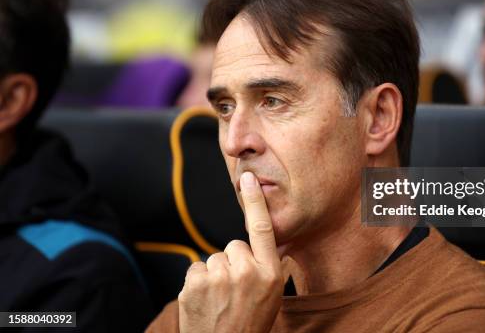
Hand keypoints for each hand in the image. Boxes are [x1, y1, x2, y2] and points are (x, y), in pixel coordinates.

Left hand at [178, 171, 283, 332]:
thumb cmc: (249, 325)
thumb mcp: (272, 298)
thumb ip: (271, 269)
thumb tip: (277, 247)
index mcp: (270, 274)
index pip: (262, 228)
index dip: (255, 201)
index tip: (247, 178)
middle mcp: (247, 272)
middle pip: (234, 246)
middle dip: (232, 262)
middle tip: (233, 290)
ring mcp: (219, 277)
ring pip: (214, 258)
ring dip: (214, 274)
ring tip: (219, 300)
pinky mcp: (195, 284)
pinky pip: (196, 268)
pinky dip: (197, 282)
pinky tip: (204, 301)